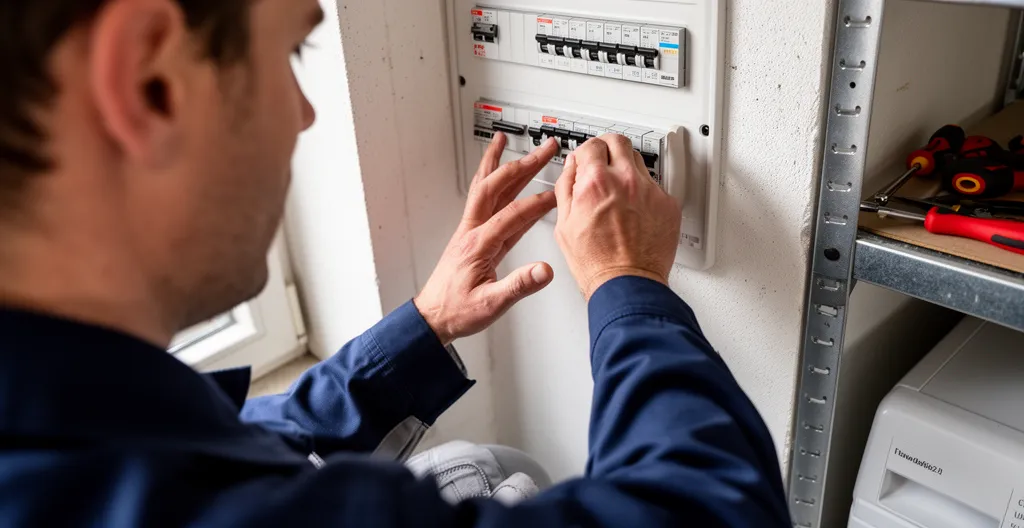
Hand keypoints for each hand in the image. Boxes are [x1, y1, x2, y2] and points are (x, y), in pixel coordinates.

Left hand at [415, 133, 560, 345]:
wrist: (433, 317)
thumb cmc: (456, 311)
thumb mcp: (490, 305)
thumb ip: (519, 286)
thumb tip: (544, 270)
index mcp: (477, 244)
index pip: (512, 214)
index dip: (537, 203)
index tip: (558, 194)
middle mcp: (471, 231)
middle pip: (497, 187)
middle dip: (522, 165)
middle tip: (544, 149)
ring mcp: (470, 230)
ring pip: (486, 187)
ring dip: (497, 162)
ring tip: (504, 140)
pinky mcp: (472, 236)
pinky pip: (485, 201)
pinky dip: (494, 182)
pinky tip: (503, 178)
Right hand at [554, 134, 680, 300]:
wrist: (626, 284)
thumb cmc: (596, 263)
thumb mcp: (564, 224)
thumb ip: (566, 188)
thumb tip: (571, 168)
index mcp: (596, 182)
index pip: (591, 145)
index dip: (584, 153)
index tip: (585, 159)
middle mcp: (625, 180)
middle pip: (618, 142)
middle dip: (607, 148)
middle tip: (602, 159)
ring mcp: (650, 191)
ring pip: (638, 162)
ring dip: (626, 169)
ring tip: (619, 191)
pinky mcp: (668, 205)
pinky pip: (655, 187)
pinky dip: (644, 193)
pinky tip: (635, 210)